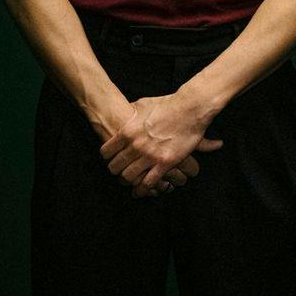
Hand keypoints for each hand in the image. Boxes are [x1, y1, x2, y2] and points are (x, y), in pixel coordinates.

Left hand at [100, 93, 222, 192]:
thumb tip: (125, 112)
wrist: (189, 108)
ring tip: (129, 182)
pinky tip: (140, 191)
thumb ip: (131, 113)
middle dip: (116, 171)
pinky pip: (149, 182)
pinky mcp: (165, 163)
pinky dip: (142, 189)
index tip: (111, 159)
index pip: (106, 152)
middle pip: (115, 167)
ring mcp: (150, 155)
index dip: (107, 158)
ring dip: (128, 181)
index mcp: (127, 131)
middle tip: (119, 172)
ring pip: (129, 177)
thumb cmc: (166, 104)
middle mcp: (136, 145)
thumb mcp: (142, 104)